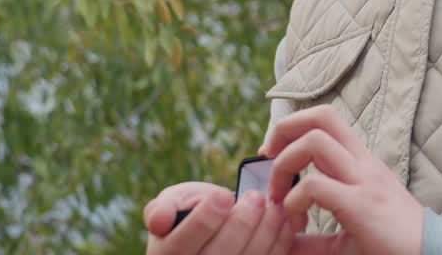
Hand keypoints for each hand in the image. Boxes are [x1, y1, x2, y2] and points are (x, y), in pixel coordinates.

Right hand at [143, 181, 294, 254]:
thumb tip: (159, 220)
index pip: (180, 246)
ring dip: (266, 230)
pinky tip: (282, 220)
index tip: (224, 195)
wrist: (211, 232)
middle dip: (242, 223)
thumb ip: (161, 208)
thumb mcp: (170, 206)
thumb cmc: (189, 215)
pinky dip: (280, 242)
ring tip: (272, 205)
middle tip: (255, 196)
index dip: (204, 220)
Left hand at [262, 104, 423, 254]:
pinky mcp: (361, 205)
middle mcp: (363, 164)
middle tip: (268, 159)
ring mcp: (363, 181)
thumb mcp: (349, 236)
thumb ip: (316, 238)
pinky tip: (297, 221)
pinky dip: (295, 200)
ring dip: (285, 165)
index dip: (293, 127)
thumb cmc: (392, 246)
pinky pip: (315, 185)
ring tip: (281, 197)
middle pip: (321, 116)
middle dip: (284, 129)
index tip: (274, 157)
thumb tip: (283, 242)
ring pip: (314, 142)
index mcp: (361, 164)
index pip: (326, 120)